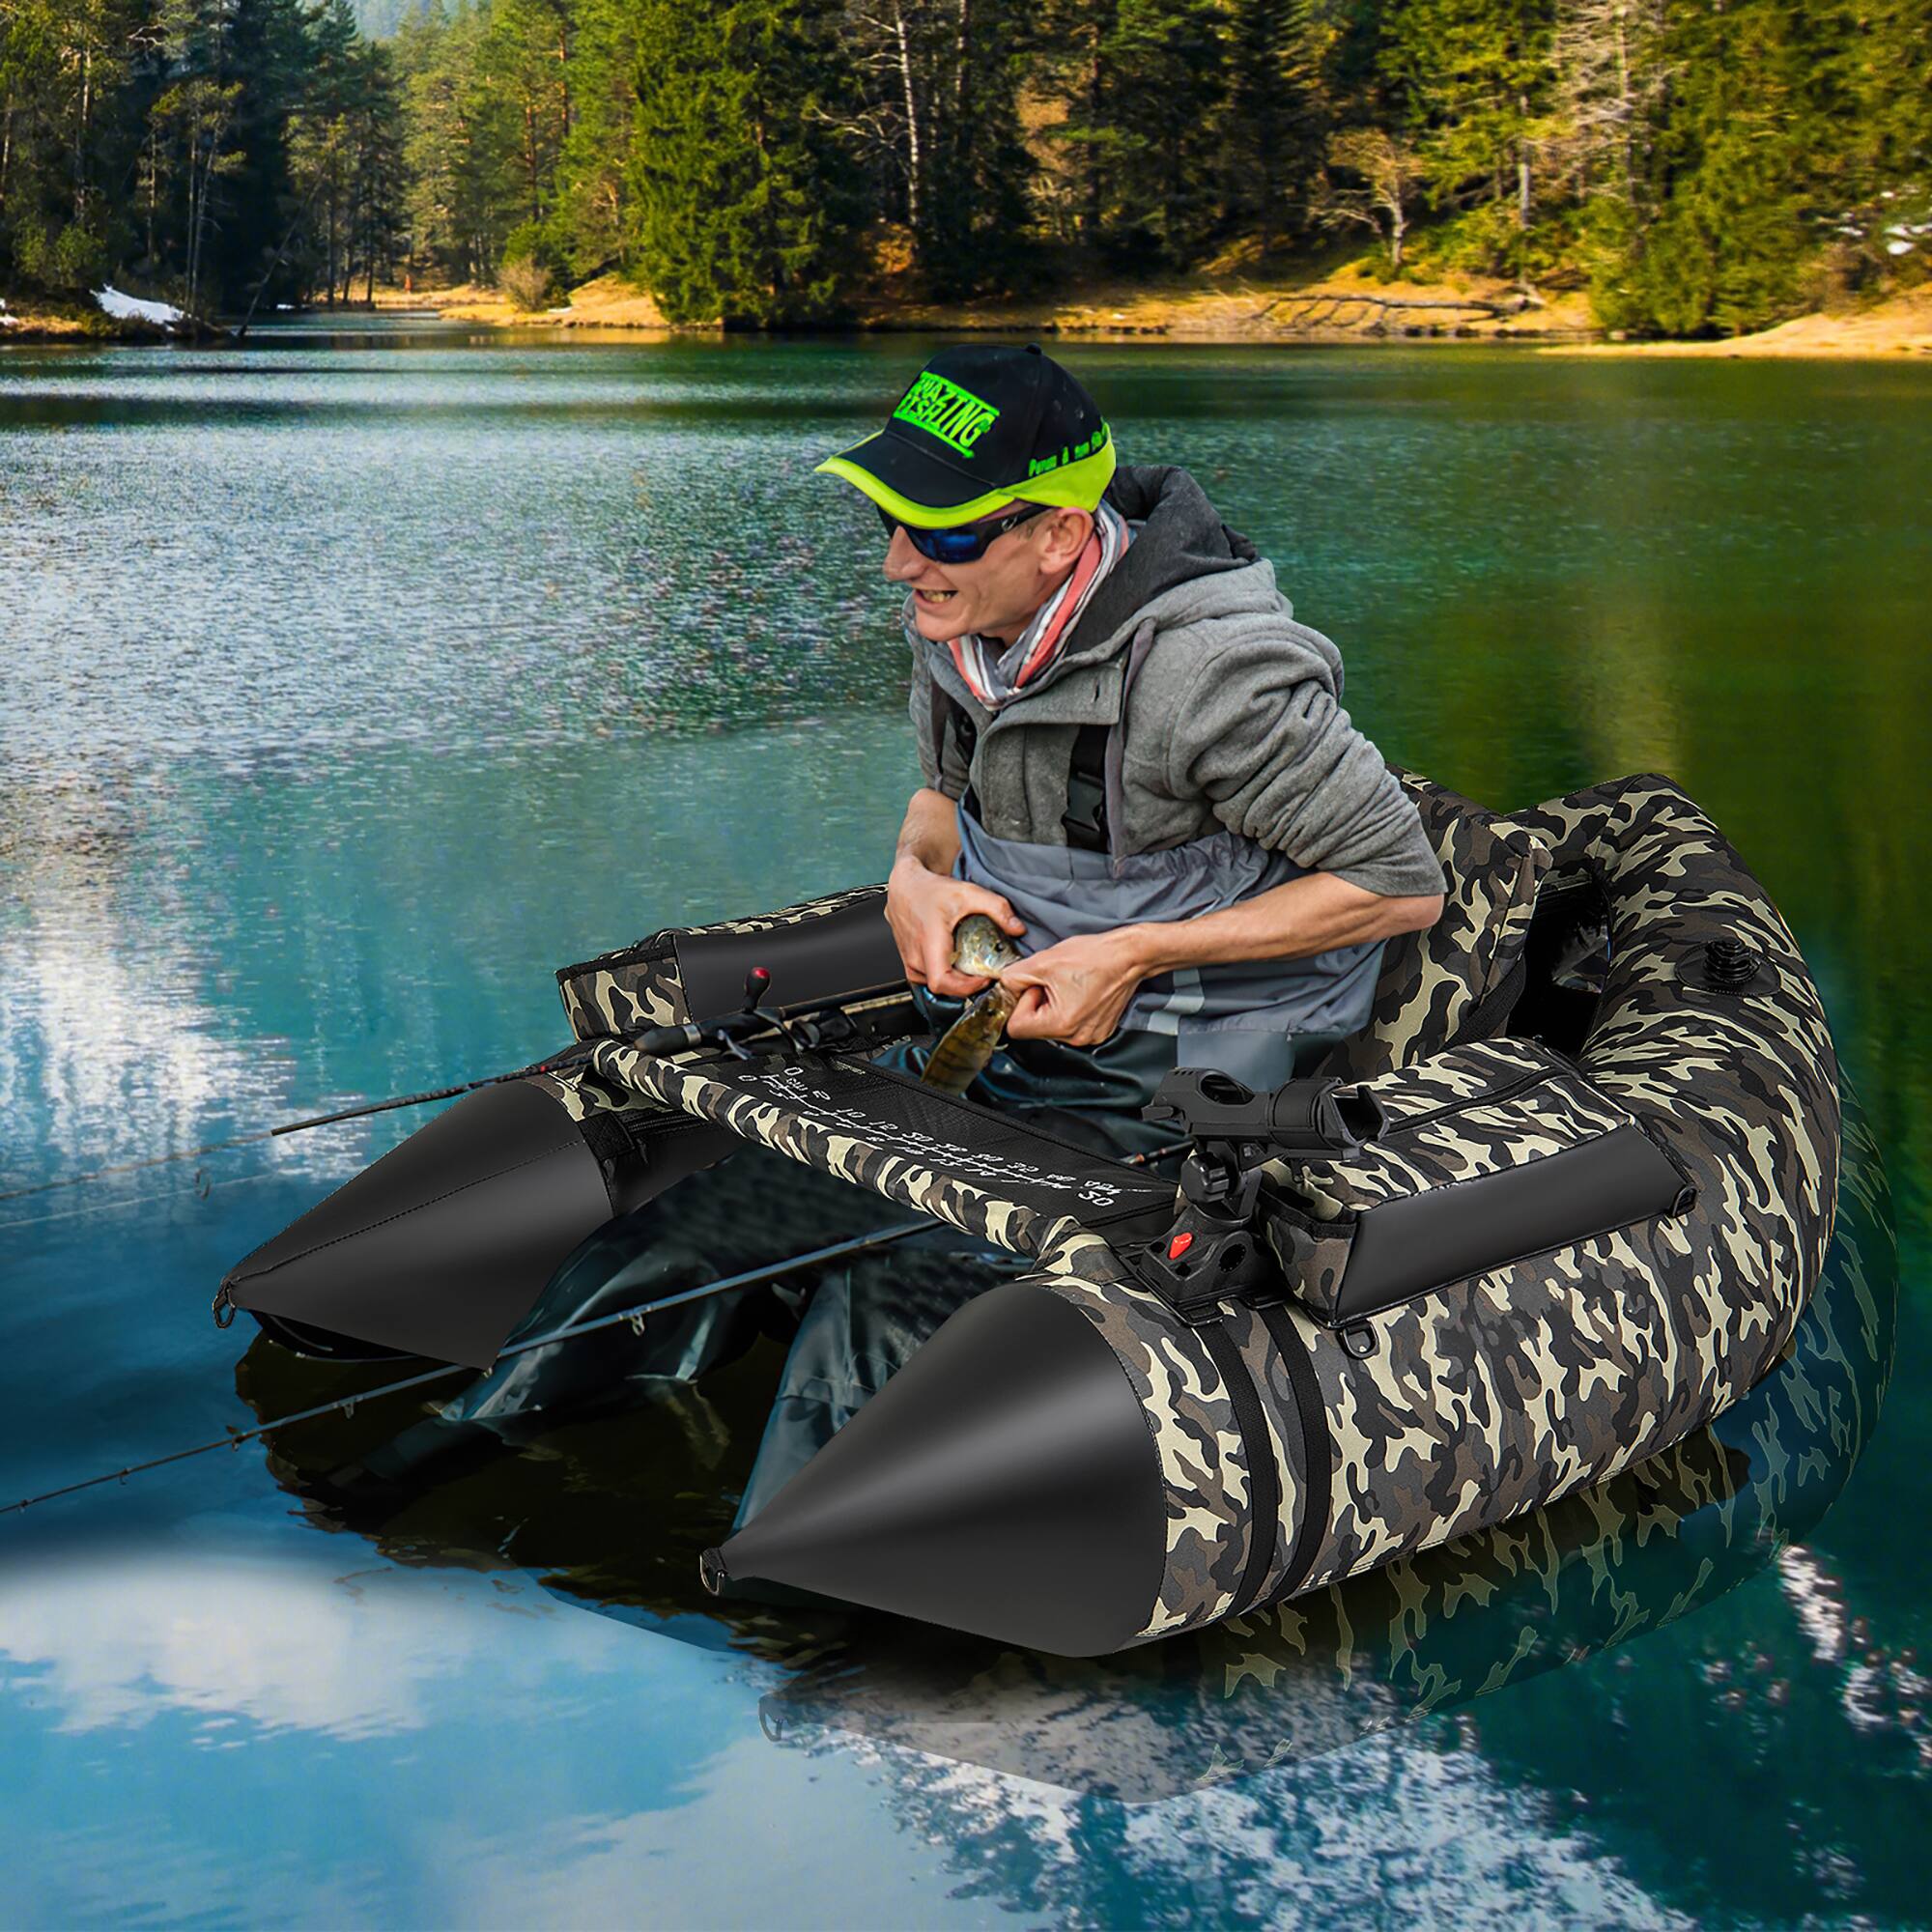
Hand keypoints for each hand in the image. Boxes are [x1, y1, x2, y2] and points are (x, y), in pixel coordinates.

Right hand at [885, 857, 1026, 997]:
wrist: (905, 887)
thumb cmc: (929, 890)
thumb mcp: (968, 893)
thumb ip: (997, 908)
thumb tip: (1017, 928)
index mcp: (929, 941)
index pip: (942, 982)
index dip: (966, 987)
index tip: (984, 978)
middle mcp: (916, 955)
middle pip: (944, 987)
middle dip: (968, 984)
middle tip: (986, 972)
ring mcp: (910, 962)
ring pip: (936, 985)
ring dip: (956, 981)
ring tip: (972, 968)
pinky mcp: (909, 964)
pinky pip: (928, 980)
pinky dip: (945, 977)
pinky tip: (956, 965)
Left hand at [1001, 931, 1146, 1045]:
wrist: (1128, 956)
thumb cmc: (1095, 957)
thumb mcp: (1043, 961)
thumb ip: (1013, 977)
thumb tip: (1002, 987)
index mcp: (1061, 1024)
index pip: (1016, 1028)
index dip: (1020, 1004)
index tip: (1033, 987)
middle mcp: (1076, 1037)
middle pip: (1034, 1028)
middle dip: (1036, 1004)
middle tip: (1051, 983)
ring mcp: (1089, 1036)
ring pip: (1051, 1027)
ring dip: (1051, 1007)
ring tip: (1066, 986)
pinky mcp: (1098, 1031)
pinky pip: (1069, 1026)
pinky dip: (1067, 1009)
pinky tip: (1078, 992)